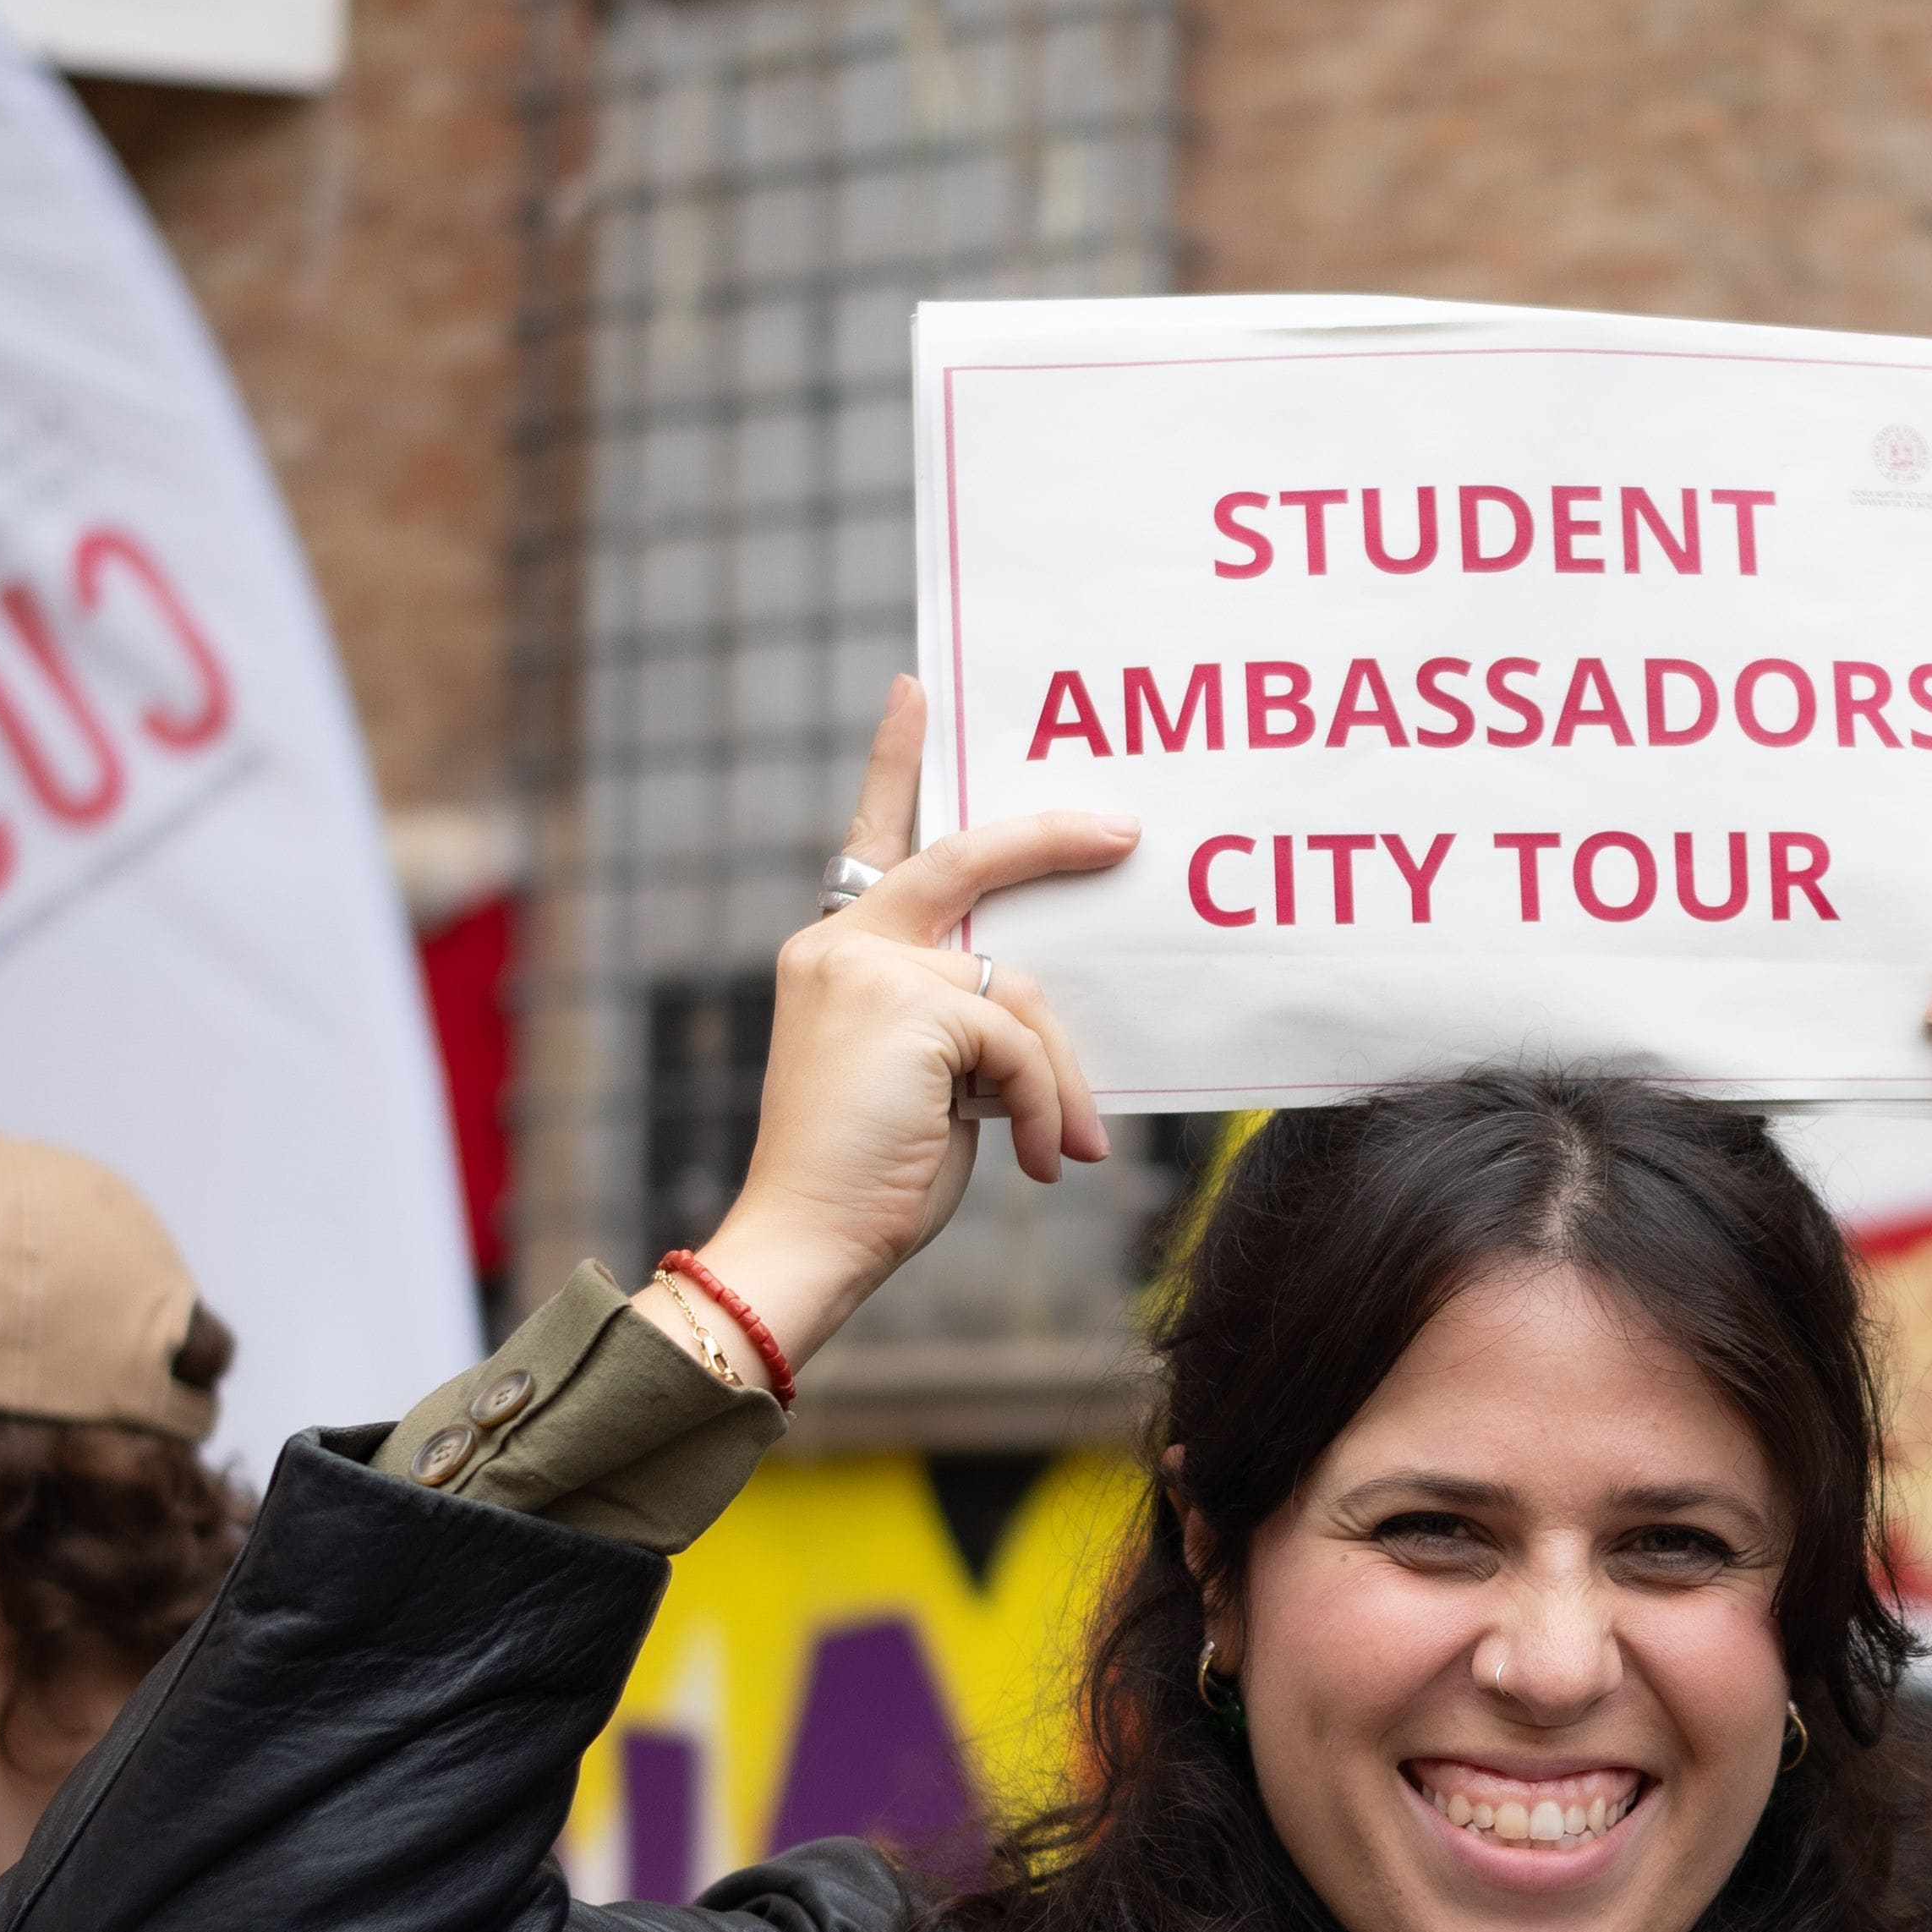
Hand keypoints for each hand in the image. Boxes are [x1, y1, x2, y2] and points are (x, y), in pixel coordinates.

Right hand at [641, 680, 1134, 1386]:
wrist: (807, 1241)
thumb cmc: (869, 1178)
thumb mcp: (927, 1081)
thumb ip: (962, 1020)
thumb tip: (1041, 1016)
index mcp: (836, 954)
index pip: (875, 840)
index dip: (894, 764)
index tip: (916, 690)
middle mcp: (842, 945)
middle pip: (969, 861)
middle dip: (1053, 841)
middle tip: (1123, 831)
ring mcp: (870, 969)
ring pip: (1018, 989)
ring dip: (1056, 1077)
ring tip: (1062, 1147)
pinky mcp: (910, 1007)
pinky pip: (1022, 1043)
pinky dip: (1045, 1107)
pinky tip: (1040, 1161)